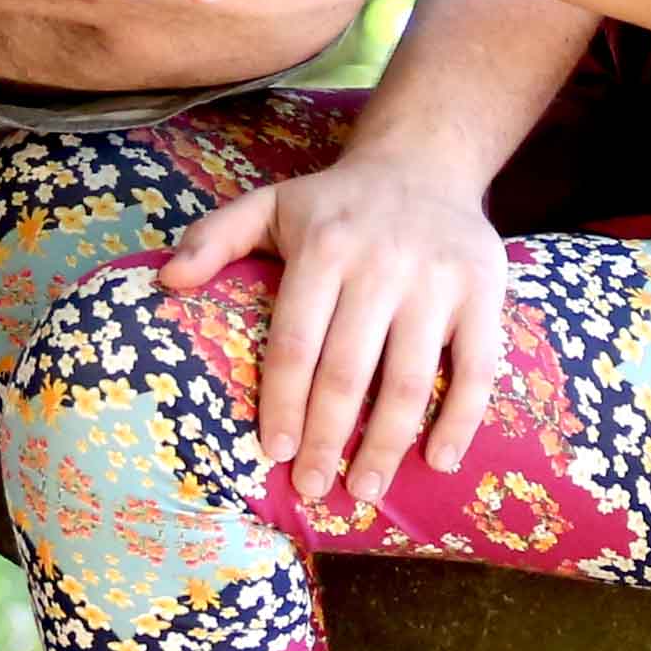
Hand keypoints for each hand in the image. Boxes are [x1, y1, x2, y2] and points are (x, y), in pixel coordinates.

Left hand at [160, 145, 507, 514]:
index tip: (273, 451)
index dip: (282, 402)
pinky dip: (460, 419)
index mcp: (324, 246)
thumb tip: (166, 282)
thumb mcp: (269, 204)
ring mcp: (437, 279)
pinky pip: (477, 367)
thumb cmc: (337, 202)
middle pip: (348, 371)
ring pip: (410, 379)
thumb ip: (213, 238)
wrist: (426, 160)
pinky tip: (438, 461)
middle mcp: (381, 263)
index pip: (296, 342)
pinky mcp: (484, 291)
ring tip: (364, 489)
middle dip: (328, 438)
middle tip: (312, 488)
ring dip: (387, 444)